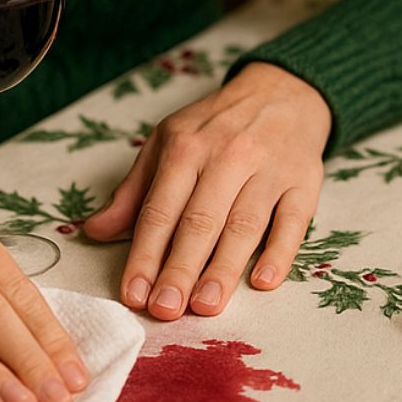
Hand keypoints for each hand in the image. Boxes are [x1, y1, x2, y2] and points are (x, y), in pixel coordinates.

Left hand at [81, 62, 329, 319]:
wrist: (282, 91)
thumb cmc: (216, 126)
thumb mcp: (167, 143)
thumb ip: (133, 191)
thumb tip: (96, 231)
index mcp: (186, 147)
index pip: (160, 209)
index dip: (145, 254)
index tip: (133, 294)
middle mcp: (228, 156)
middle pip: (200, 221)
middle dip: (180, 269)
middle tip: (165, 309)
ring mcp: (270, 169)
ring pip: (244, 224)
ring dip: (224, 268)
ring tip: (205, 306)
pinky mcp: (305, 181)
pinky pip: (293, 221)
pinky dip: (280, 252)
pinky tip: (264, 281)